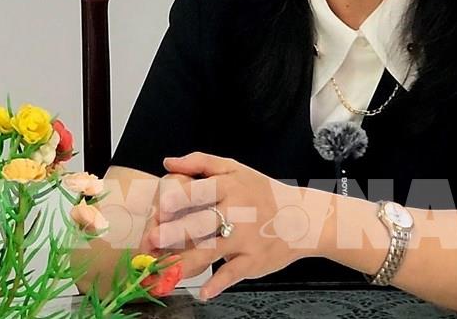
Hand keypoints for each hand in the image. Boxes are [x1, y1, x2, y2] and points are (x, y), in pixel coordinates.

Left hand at [142, 152, 324, 300]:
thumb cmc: (262, 192)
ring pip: (212, 250)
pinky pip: (234, 273)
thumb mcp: (235, 169)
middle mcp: (236, 211)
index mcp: (228, 186)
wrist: (303, 217)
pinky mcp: (253, 260)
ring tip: (164, 272)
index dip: (179, 198)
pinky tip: (203, 292)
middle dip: (176, 232)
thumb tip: (167, 163)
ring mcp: (245, 238)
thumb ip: (200, 163)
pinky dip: (219, 283)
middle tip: (152, 239)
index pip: (200, 190)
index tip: (160, 206)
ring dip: (187, 262)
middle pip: (201, 222)